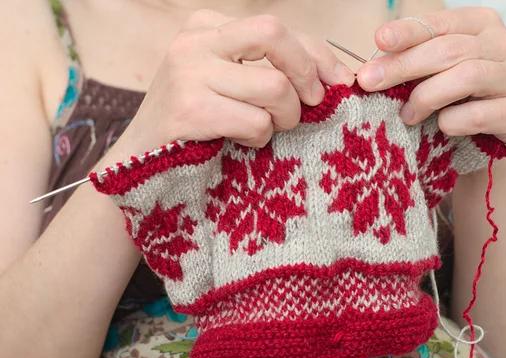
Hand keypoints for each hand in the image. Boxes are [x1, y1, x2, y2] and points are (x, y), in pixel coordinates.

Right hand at [127, 10, 354, 149]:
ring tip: (265, 128)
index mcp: (206, 25)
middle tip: (311, 103)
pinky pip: (256, 122)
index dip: (318, 55)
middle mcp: (194, 41)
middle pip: (274, 34)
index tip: (338, 82)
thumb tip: (336, 76)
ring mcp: (188, 73)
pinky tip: (241, 140)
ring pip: (274, 86)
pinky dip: (259, 138)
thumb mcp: (230, 80)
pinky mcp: (189, 110)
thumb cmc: (197, 119)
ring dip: (283, 118)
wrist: (142, 157)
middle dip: (306, 72)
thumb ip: (272, 67)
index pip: (278, 28)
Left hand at [357, 7, 505, 145]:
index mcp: (482, 25)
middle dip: (405, 66)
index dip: (409, 31)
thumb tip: (373, 69)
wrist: (486, 143)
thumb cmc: (456, 101)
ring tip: (408, 114)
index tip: (380, 40)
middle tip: (372, 82)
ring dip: (428, 96)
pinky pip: (481, 114)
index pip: (442, 22)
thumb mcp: (433, 74)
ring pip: (468, 76)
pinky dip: (453, 121)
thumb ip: (412, 64)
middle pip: (450, 49)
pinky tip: (442, 126)